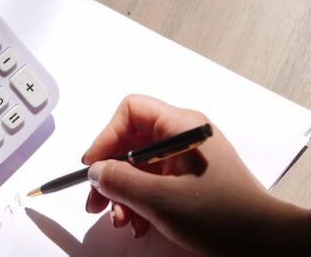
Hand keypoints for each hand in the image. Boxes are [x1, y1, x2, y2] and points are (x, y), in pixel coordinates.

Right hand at [83, 95, 309, 254]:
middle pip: (130, 143)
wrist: (262, 243)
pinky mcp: (185, 178)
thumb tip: (94, 171)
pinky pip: (151, 182)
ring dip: (122, 195)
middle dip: (110, 175)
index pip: (131, 112)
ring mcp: (184, 158)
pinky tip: (138, 224)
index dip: (107, 136)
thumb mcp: (161, 198)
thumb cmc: (222, 216)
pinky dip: (139, 202)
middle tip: (96, 201)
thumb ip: (120, 181)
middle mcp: (181, 137)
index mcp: (180, 127)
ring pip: (138, 167)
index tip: (93, 165)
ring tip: (120, 220)